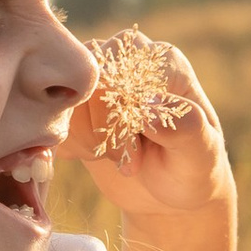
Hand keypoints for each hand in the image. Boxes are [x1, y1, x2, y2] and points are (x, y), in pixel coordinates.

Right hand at [61, 36, 237, 250]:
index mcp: (164, 62)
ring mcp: (98, 75)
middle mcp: (128, 58)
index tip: (136, 158)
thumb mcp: (200, 155)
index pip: (123, 71)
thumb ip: (186, 127)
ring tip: (112, 158)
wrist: (169, 191)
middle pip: (88, 77)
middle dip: (100, 128)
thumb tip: (149, 103)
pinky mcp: (75, 97)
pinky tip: (94, 155)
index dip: (120, 117)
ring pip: (63, 92)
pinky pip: (50, 111)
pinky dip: (68, 141)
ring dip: (82, 136)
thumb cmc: (191, 170)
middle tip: (126, 164)